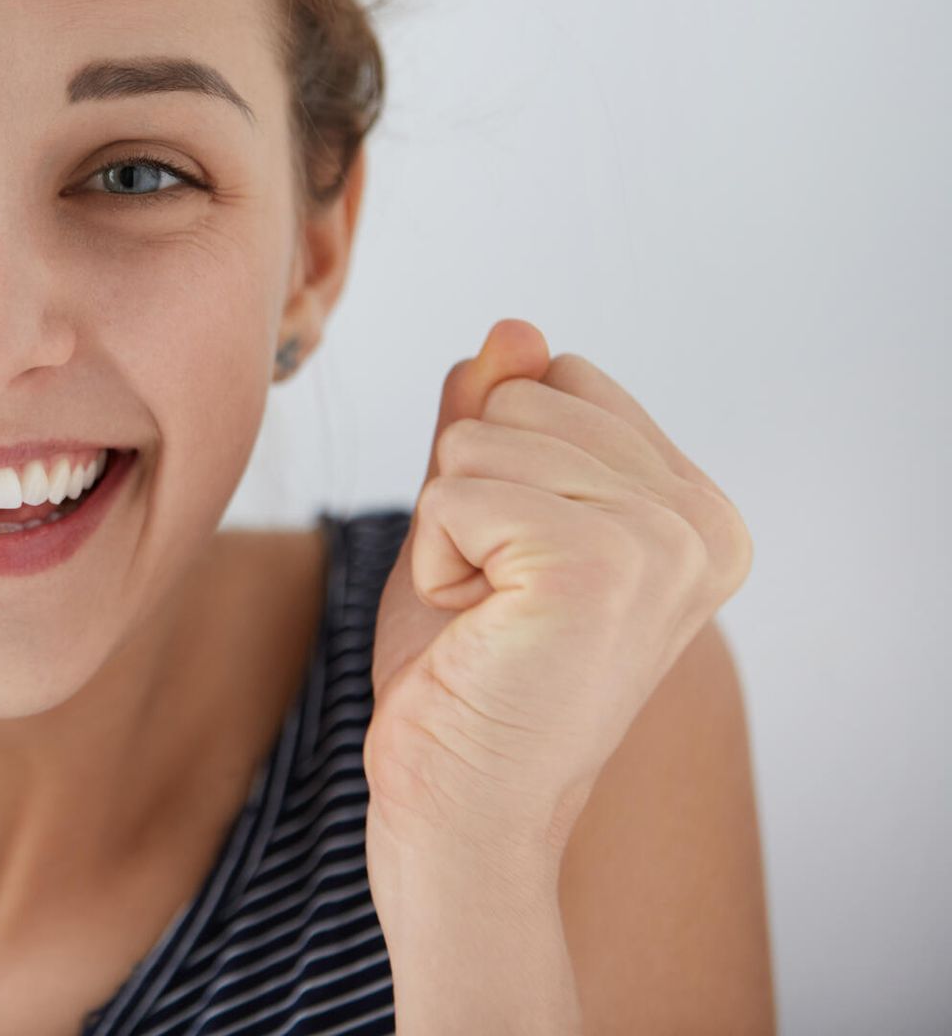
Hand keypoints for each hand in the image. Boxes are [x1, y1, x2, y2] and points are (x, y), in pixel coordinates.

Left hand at [363, 319, 753, 861]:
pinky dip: (433, 558)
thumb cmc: (465, 676)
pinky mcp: (598, 565)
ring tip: (487, 619)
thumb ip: (493, 424)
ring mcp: (661, 541)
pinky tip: (473, 631)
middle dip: (467, 490)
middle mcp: (701, 521)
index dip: (499, 460)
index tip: (519, 567)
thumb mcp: (472, 521)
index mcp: (695, 508)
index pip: (561, 376)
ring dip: (447, 528)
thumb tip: (514, 327)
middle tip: (496, 601)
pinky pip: (454, 488)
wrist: (460, 808)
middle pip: (522, 394)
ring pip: (479, 437)